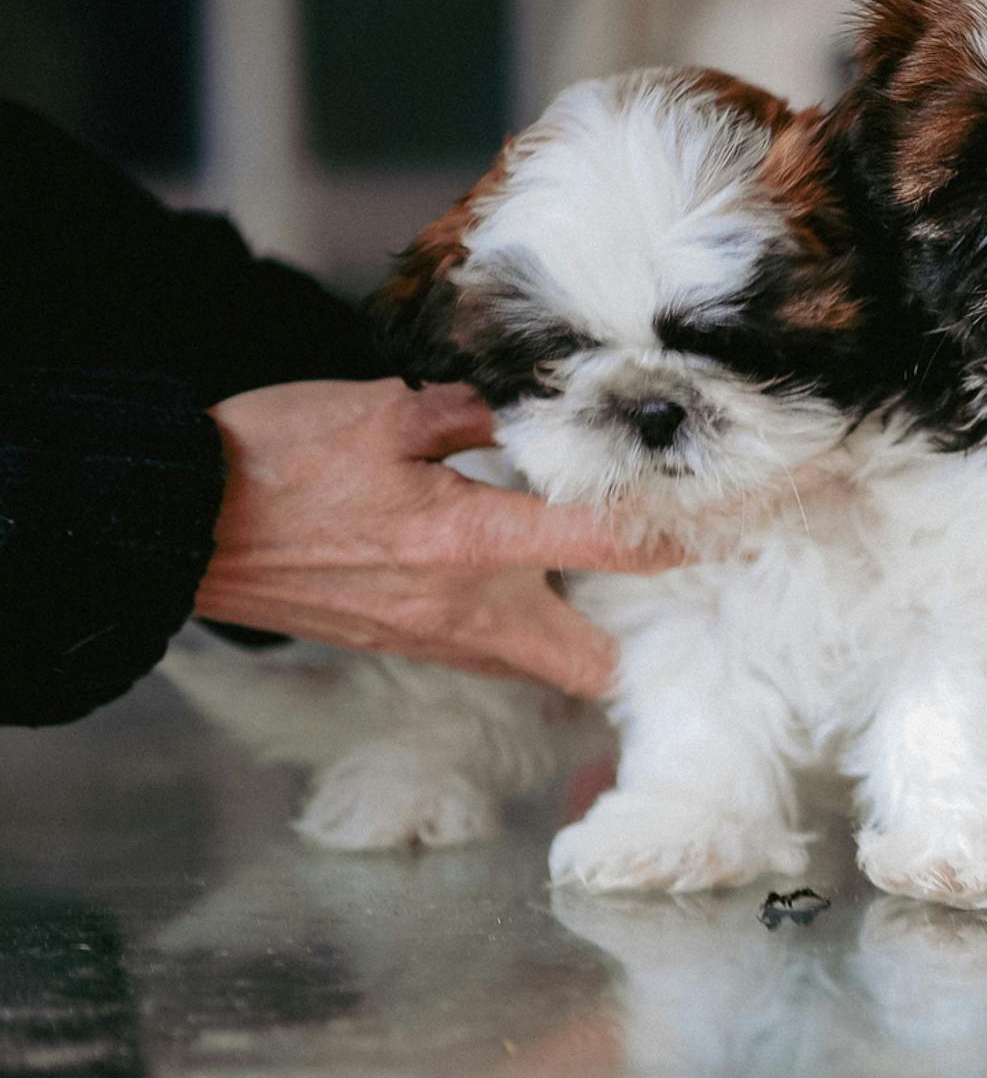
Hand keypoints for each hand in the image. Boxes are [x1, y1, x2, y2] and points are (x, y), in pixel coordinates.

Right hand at [194, 381, 684, 696]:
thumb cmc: (273, 460)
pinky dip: (516, 628)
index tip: (722, 532)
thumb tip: (531, 413)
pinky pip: (483, 650)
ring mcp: (428, 638)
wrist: (173, 522)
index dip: (674, 542)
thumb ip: (475, 414)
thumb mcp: (384, 411)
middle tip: (658, 597)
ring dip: (573, 636)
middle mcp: (463, 610)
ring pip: (535, 664)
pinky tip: (518, 580)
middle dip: (630, 645)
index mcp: (471, 544)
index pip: (606, 547)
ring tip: (600, 586)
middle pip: (586, 666)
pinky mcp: (395, 643)